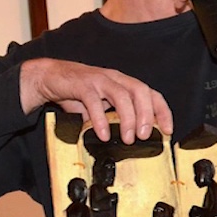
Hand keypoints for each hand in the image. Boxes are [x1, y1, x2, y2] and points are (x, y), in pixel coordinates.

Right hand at [19, 58, 172, 143]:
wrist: (49, 77)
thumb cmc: (77, 92)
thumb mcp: (101, 106)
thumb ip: (113, 118)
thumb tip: (127, 138)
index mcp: (123, 83)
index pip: (150, 93)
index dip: (162, 111)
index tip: (167, 130)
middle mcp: (114, 79)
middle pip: (140, 91)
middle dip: (147, 115)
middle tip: (145, 136)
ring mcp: (99, 80)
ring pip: (122, 95)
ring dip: (128, 119)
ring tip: (128, 139)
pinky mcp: (82, 84)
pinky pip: (94, 101)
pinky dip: (101, 120)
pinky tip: (103, 134)